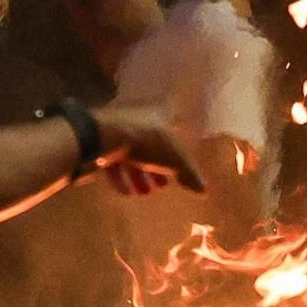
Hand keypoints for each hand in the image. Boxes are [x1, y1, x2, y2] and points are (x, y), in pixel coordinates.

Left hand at [89, 105, 203, 196]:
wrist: (102, 138)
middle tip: (163, 184)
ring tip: (145, 192)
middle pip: (153, 143)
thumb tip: (205, 190)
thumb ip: (189, 174)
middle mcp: (139, 119)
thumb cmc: (145, 141)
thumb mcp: (174, 159)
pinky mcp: (102, 143)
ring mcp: (118, 130)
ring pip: (133, 154)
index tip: (183, 151)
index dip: (180, 133)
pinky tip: (126, 192)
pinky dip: (121, 177)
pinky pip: (114, 161)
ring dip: (140, 175)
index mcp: (159, 114)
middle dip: (159, 165)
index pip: (175, 120)